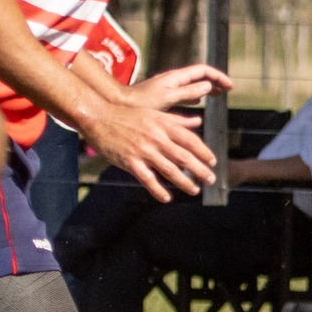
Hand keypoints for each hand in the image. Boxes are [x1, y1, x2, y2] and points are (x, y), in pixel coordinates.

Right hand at [79, 99, 217, 202]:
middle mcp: (156, 138)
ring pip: (169, 170)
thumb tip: (199, 122)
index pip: (191, 140)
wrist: (99, 116)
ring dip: (185, 182)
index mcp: (164, 125)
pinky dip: (158, 190)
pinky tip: (167, 198)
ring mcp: (143, 151)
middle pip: (184, 157)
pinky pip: (147, 179)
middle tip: (211, 179)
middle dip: (200, 170)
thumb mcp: (155, 113)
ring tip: (195, 190)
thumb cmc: (129, 115)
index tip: (213, 162)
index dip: (204, 152)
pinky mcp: (129, 161)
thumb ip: (178, 120)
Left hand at [125, 62, 232, 111]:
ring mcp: (167, 87)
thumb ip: (188, 92)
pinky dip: (195, 96)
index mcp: (175, 78)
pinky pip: (184, 93)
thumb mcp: (167, 98)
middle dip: (215, 81)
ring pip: (192, 84)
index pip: (202, 71)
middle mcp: (172, 80)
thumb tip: (207, 85)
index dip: (218, 77)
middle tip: (227, 90)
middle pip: (199, 76)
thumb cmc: (141, 102)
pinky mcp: (162, 96)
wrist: (119, 105)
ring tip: (217, 95)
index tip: (229, 87)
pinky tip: (197, 104)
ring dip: (206, 88)